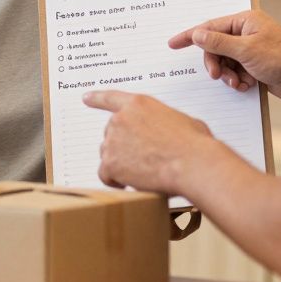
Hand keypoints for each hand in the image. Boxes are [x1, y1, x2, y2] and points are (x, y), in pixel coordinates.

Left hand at [83, 90, 214, 193]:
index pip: (111, 98)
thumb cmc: (194, 145)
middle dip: (124, 147)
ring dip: (121, 164)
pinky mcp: (110, 163)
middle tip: (145, 159)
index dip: (97, 98)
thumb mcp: (183, 121)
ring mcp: (113, 141)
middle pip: (112, 135)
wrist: (192, 163)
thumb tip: (172, 134)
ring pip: (108, 155)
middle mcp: (121, 119)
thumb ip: (166, 123)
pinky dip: (114, 180)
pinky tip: (129, 183)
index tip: (86, 98)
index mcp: (139, 104)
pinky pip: (105, 174)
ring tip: (145, 171)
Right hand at [168, 10, 280, 103]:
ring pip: (224, 62)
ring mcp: (251, 49)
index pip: (210, 26)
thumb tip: (198, 34)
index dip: (190, 36)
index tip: (173, 43)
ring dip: (227, 74)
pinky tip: (246, 85)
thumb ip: (218, 42)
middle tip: (217, 75)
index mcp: (246, 21)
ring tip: (237, 82)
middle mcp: (247, 33)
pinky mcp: (256, 65)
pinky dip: (237, 80)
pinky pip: (235, 72)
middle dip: (215, 63)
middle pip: (215, 47)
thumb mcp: (246, 50)